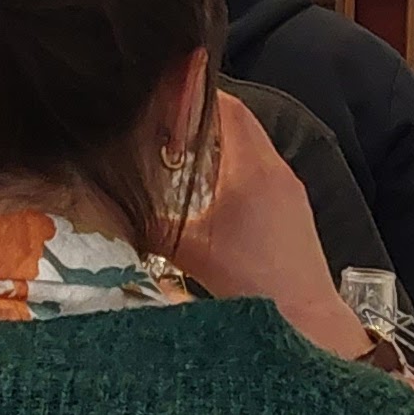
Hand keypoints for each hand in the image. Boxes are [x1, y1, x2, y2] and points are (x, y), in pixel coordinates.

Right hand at [168, 90, 372, 359]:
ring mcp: (291, 192)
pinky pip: (264, 173)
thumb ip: (147, 225)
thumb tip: (107, 208)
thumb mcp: (189, 250)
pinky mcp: (295, 214)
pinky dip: (237, 170)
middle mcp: (278, 170)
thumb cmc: (251, 283)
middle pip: (240, 124)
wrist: (306, 320)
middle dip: (203, 118)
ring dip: (221, 146)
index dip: (195, 94)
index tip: (166, 93)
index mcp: (253, 167)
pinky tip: (214, 195)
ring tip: (184, 155)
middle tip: (166, 122)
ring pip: (253, 149)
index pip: (227, 106)